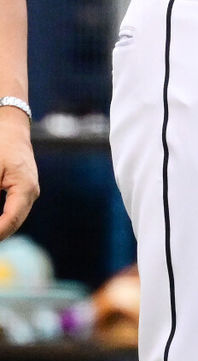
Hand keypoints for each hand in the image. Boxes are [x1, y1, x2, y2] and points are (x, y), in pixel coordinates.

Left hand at [0, 110, 38, 240]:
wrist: (11, 126)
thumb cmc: (0, 144)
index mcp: (26, 187)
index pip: (11, 220)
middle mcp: (31, 192)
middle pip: (13, 223)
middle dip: (0, 234)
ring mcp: (30, 192)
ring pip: (13, 220)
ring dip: (1, 228)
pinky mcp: (23, 190)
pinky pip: (12, 212)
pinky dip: (2, 221)